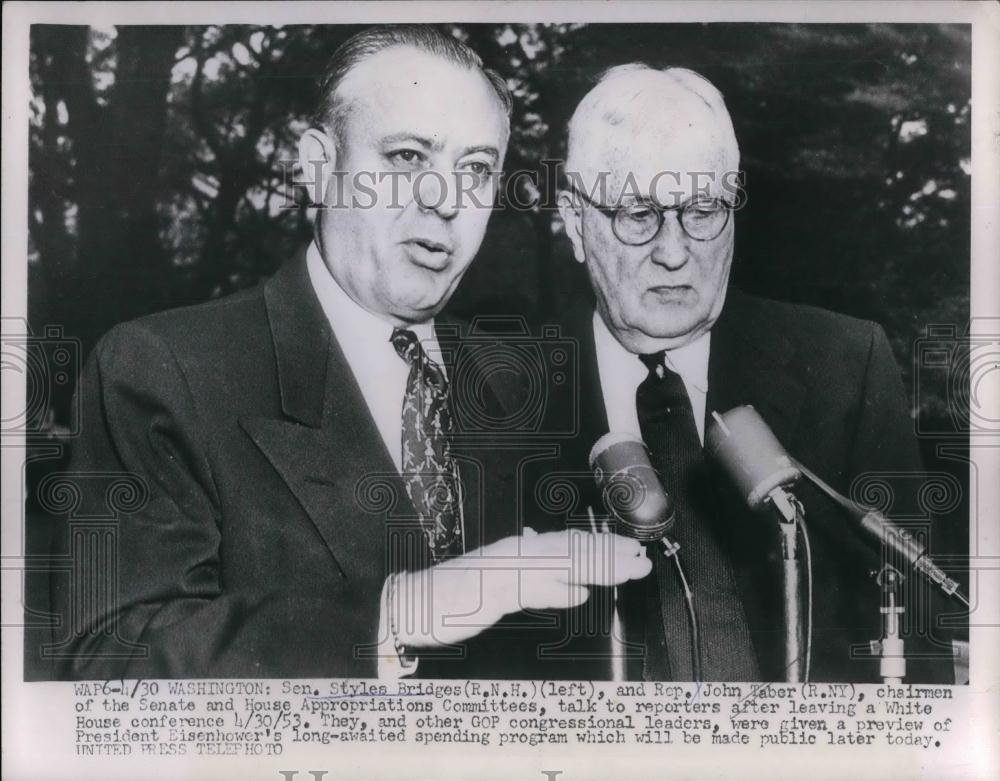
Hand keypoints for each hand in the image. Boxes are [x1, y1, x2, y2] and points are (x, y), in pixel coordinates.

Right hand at [392, 529, 650, 648]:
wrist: (414, 600)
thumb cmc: (458, 595)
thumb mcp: (508, 590)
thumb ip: (543, 588)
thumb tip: (577, 589)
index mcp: (520, 551)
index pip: (571, 545)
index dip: (604, 548)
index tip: (632, 550)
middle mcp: (515, 554)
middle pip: (572, 549)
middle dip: (611, 554)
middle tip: (643, 559)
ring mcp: (503, 571)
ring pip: (557, 565)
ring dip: (596, 568)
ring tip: (627, 570)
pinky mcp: (488, 591)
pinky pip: (526, 590)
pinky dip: (553, 593)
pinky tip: (577, 596)